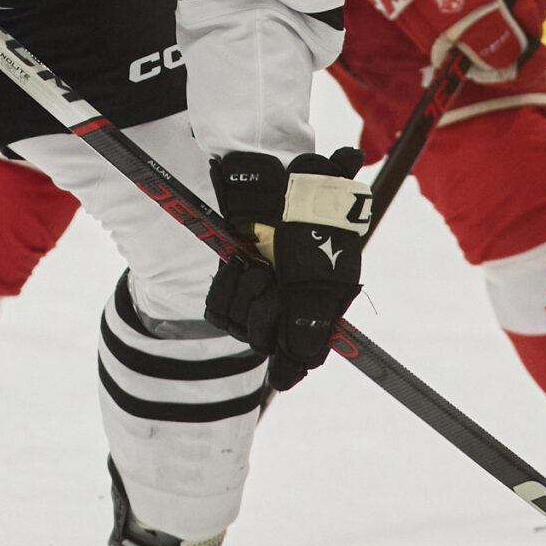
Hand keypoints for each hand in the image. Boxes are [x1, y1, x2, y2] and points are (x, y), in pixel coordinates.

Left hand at [203, 149, 371, 391]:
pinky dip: (225, 286)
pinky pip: (219, 309)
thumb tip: (303, 356)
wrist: (273, 177)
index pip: (305, 356)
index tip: (282, 369)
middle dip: (266, 314)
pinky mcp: (234, 284)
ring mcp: (261, 296)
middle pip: (269, 345)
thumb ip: (316, 307)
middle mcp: (291, 306)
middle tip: (270, 279)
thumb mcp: (325, 255)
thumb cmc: (307, 209)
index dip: (292, 363)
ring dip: (245, 294)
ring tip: (255, 264)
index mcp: (322, 303)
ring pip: (241, 327)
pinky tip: (235, 263)